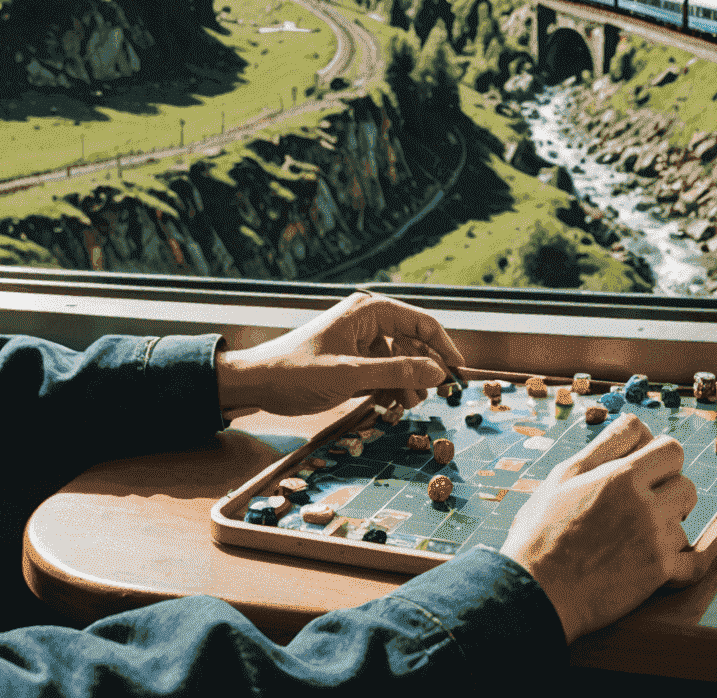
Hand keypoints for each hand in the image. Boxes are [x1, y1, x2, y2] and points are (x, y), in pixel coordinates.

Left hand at [215, 290, 466, 416]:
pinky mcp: (351, 359)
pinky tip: (392, 405)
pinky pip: (382, 370)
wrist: (256, 383)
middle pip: (412, 341)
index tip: (460, 375)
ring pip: (398, 358)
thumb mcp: (350, 375)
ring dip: (407, 381)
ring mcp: (359, 339)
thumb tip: (438, 372)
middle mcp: (367, 320)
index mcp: (368, 311)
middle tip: (435, 398)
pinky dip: (390, 387)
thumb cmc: (297, 372)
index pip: (421, 323)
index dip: (444, 347)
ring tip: (407, 405)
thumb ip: (396, 371)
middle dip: (424, 368)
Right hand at [499, 411, 697, 643]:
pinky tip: (660, 565)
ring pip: (686, 521)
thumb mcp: (565, 475)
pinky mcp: (658, 574)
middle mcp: (643, 503)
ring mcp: (654, 539)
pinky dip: (681, 565)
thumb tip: (634, 423)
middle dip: (669, 489)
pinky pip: (693, 564)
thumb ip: (605, 448)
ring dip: (670, 527)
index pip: (669, 446)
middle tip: (647, 503)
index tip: (644, 469)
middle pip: (685, 482)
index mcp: (620, 475)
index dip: (657, 456)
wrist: (537, 590)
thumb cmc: (543, 529)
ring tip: (641, 536)